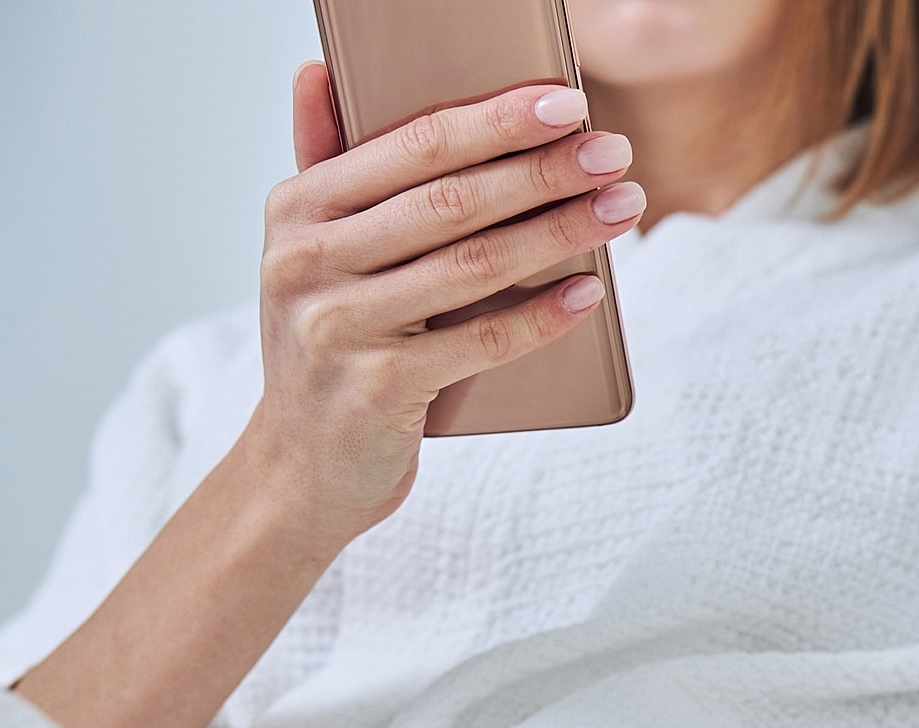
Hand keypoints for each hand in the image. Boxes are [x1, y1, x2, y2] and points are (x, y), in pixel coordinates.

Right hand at [245, 64, 644, 541]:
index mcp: (297, 209)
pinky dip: (541, 315)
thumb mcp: (309, 251)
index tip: (567, 102)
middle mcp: (307, 263)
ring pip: (473, 266)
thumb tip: (319, 68)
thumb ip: (321, 162)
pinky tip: (590, 290)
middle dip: (543, 170)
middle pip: (451, 201)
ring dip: (560, 231)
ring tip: (622, 208)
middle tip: (614, 153)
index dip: (495, 120)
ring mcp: (338, 328)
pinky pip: (479, 341)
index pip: (411, 145)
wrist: (300, 467)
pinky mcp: (377, 390)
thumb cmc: (329, 345)